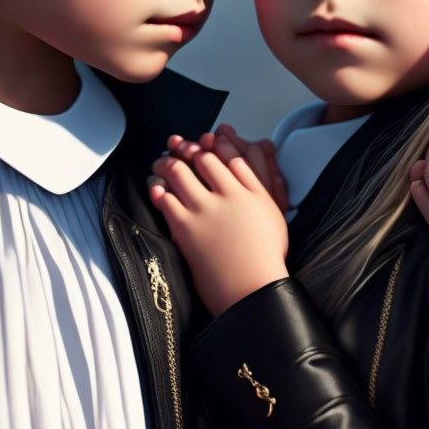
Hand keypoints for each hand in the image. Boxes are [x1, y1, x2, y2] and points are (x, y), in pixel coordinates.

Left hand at [149, 134, 288, 314]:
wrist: (251, 288)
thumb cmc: (264, 259)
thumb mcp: (272, 216)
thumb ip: (256, 189)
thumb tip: (241, 171)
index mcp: (250, 192)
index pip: (228, 156)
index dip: (212, 144)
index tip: (204, 140)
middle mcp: (227, 195)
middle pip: (201, 159)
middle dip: (186, 149)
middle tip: (176, 148)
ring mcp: (205, 210)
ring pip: (179, 172)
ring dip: (166, 164)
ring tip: (160, 164)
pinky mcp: (186, 227)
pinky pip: (165, 199)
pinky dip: (158, 190)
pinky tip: (156, 188)